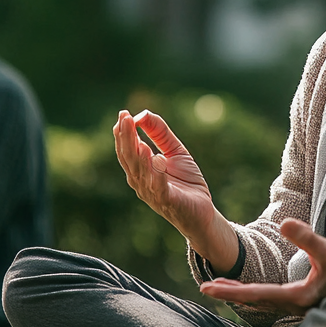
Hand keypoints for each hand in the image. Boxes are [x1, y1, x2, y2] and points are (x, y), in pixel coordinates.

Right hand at [114, 110, 236, 267]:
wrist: (202, 212)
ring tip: (138, 140)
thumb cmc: (186, 182)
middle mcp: (142, 182)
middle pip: (130, 159)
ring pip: (141, 173)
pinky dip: (157, 175)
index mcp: (140, 170)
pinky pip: (160, 188)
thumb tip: (143, 114)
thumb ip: (160, 133)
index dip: (123, 133)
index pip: (127, 150)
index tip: (123, 114)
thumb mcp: (175, 151)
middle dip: (126, 139)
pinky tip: (157, 160)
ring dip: (139, 157)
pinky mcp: (169, 202)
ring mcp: (153, 193)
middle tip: (124, 119)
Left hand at [199, 219, 325, 315]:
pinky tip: (251, 293)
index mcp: (298, 297)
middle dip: (230, 294)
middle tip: (205, 288)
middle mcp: (294, 308)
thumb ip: (307, 238)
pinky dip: (256, 297)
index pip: (256, 294)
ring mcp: (298, 310)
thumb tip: (283, 223)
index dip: (230, 290)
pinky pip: (272, 303)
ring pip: (262, 304)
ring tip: (222, 288)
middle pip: (254, 301)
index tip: (207, 287)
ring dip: (242, 296)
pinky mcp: (303, 307)